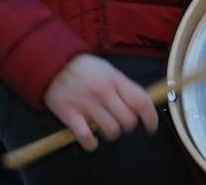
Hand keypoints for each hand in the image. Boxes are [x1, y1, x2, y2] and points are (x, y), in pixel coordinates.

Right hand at [43, 54, 158, 151]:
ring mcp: (87, 104)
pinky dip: (92, 143)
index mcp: (115, 80)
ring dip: (111, 134)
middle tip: (121, 123)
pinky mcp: (70, 115)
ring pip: (111, 130)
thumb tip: (141, 105)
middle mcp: (103, 92)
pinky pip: (86, 137)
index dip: (151, 118)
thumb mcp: (108, 70)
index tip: (151, 127)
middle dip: (128, 126)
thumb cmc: (85, 68)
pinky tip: (91, 140)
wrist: (54, 63)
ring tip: (105, 128)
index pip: (141, 102)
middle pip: (128, 120)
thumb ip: (124, 86)